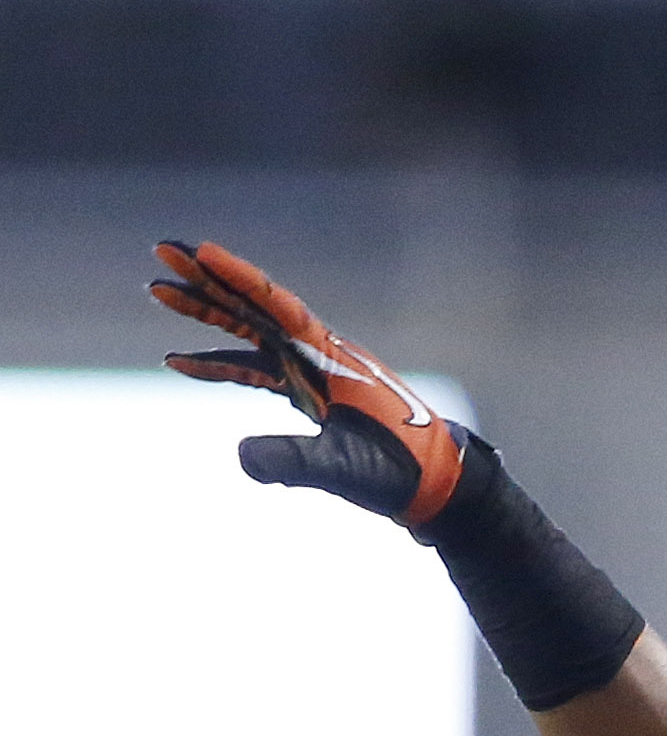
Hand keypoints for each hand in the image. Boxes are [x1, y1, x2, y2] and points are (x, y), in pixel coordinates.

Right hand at [149, 239, 469, 526]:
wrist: (438, 485)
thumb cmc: (402, 471)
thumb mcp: (347, 468)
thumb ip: (295, 461)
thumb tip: (241, 458)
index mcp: (332, 358)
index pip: (277, 306)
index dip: (237, 277)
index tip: (199, 250)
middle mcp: (320, 355)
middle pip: (255, 307)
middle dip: (209, 280)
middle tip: (161, 251)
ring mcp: (313, 373)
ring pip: (251, 332)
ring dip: (208, 313)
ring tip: (159, 292)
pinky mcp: (310, 395)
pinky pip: (255, 370)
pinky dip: (220, 363)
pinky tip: (180, 360)